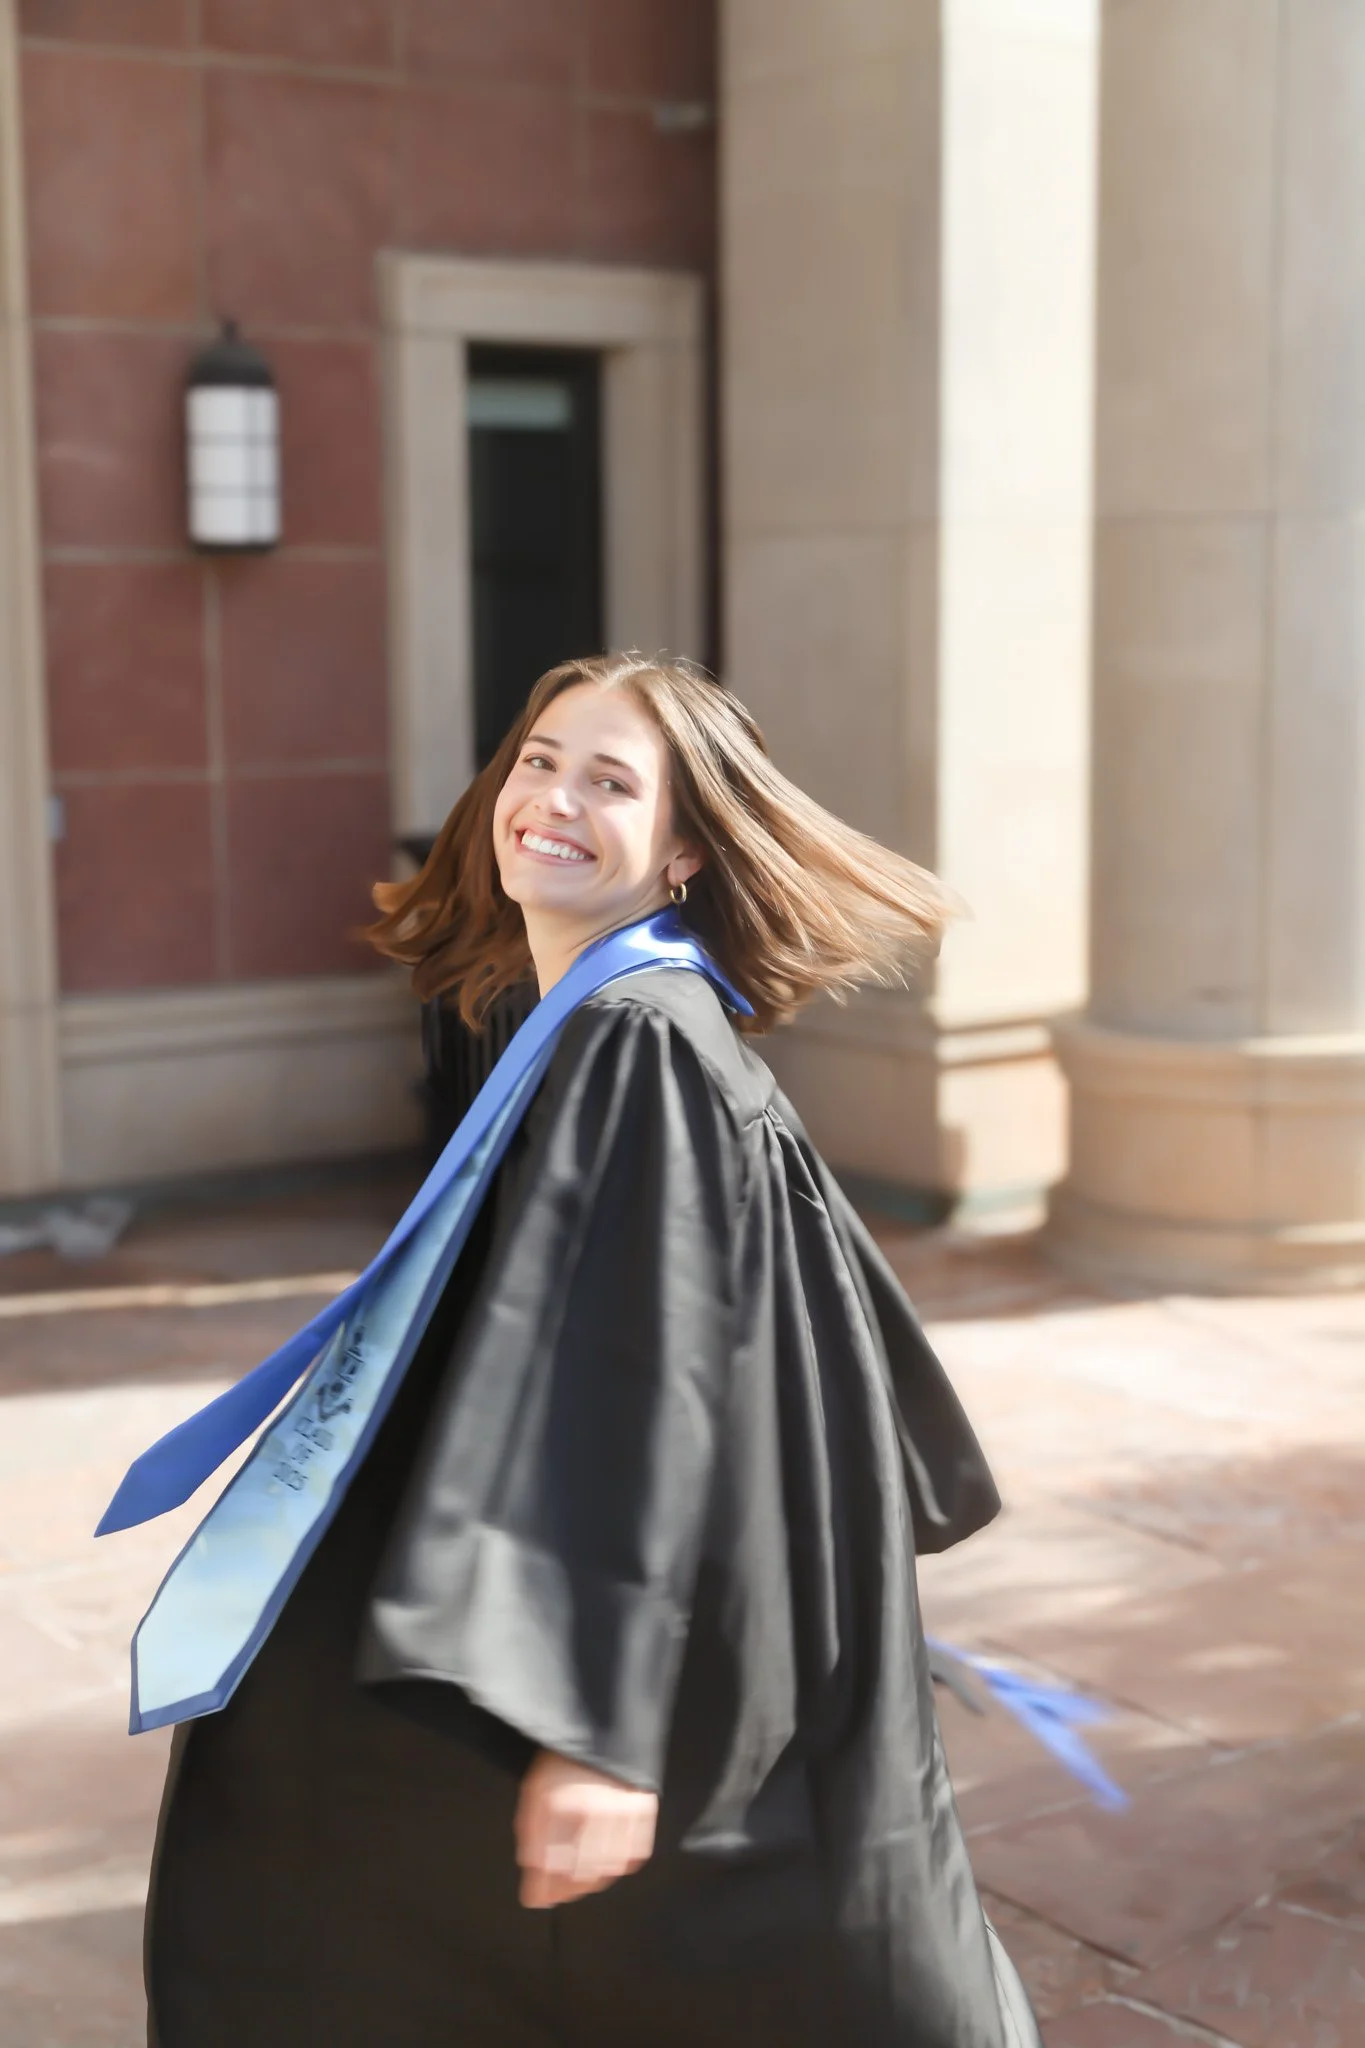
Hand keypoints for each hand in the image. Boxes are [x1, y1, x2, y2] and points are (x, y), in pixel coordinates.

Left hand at [514, 1749, 657, 1908]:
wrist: (599, 1728)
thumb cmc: (561, 1762)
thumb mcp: (535, 1789)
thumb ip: (530, 1830)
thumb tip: (530, 1869)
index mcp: (559, 1802)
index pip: (549, 1862)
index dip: (540, 1888)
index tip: (534, 1900)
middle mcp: (592, 1809)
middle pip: (578, 1872)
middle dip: (564, 1891)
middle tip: (556, 1897)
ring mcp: (620, 1810)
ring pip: (607, 1868)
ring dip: (590, 1884)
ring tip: (578, 1886)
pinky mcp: (642, 1808)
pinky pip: (634, 1854)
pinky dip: (620, 1866)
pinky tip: (607, 1867)